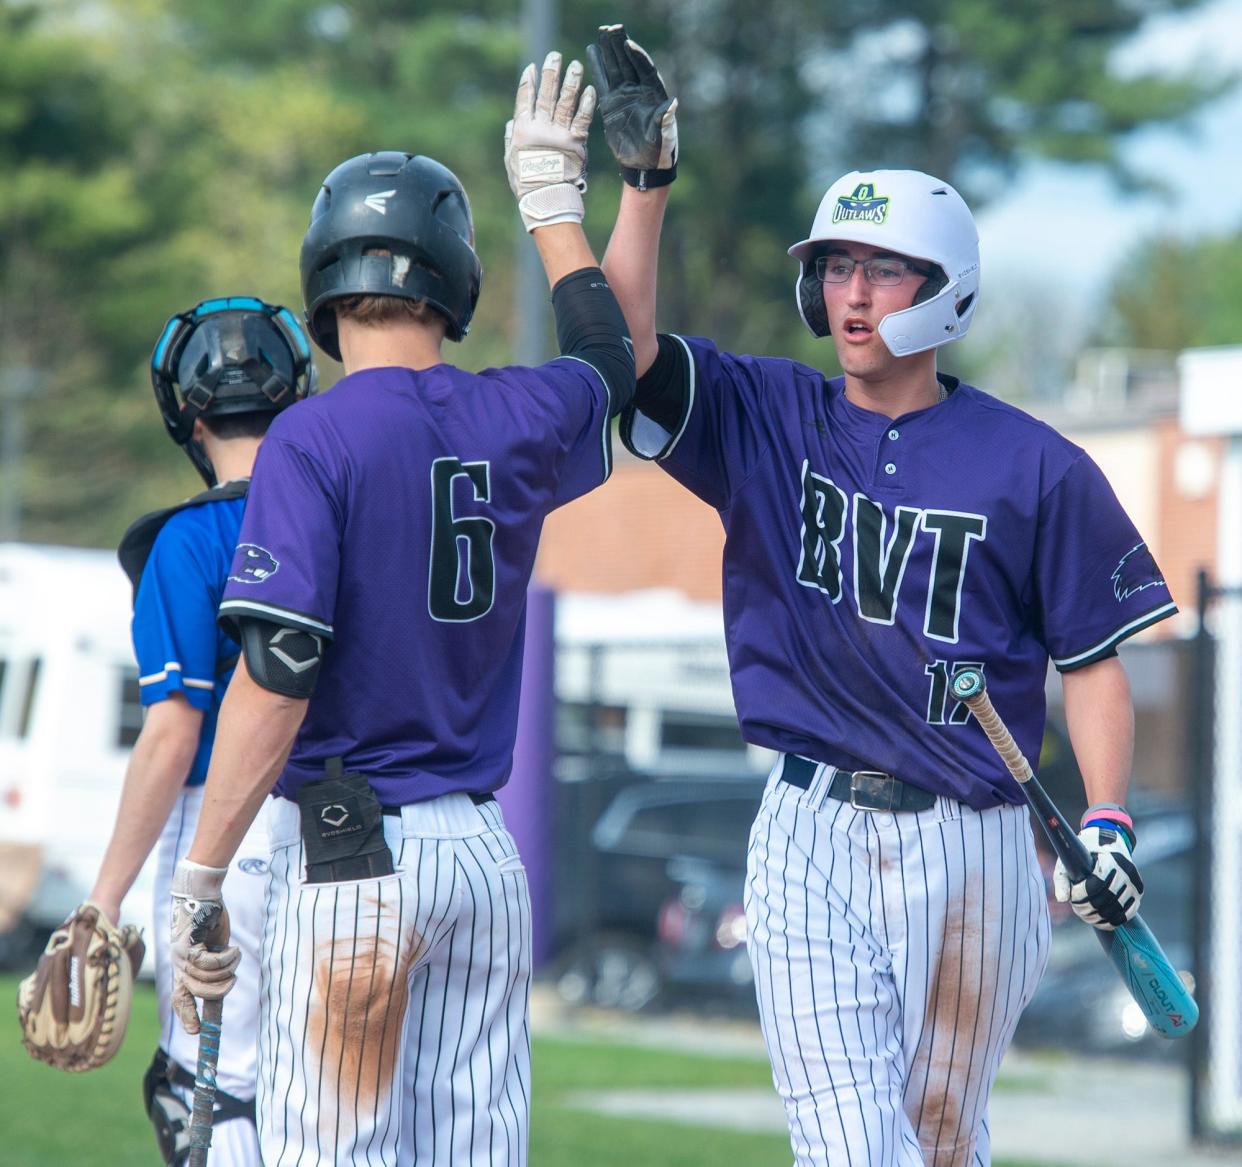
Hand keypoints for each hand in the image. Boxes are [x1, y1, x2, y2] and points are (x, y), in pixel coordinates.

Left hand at [169, 859, 240, 1033]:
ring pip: (206, 978)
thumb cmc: (209, 921)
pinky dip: (226, 958)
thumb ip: (214, 969)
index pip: (180, 998)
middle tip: (233, 979)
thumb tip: (221, 991)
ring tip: (234, 956)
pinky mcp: (186, 946)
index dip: (187, 1015)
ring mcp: (179, 956)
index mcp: (182, 968)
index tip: (196, 1032)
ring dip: (227, 969)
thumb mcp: (214, 949)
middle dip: (220, 990)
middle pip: (198, 992)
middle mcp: (177, 965)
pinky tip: (232, 949)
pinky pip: (209, 963)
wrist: (203, 895)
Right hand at [504, 51, 595, 232]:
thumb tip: (511, 123)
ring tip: (576, 66)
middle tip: (555, 56)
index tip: (532, 68)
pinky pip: (582, 119)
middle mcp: (540, 127)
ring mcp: (559, 133)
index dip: (528, 82)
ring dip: (571, 81)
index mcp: (523, 130)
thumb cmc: (526, 184)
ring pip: (565, 101)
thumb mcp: (511, 161)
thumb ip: (511, 139)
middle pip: (546, 94)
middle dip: (550, 73)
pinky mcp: (576, 142)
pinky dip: (586, 104)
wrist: (546, 199)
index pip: (525, 100)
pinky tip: (590, 90)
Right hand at [587, 24, 677, 188]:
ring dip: (608, 51)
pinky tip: (591, 51)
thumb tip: (672, 104)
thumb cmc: (658, 150)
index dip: (637, 56)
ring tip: (600, 33)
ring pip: (615, 67)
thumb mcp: (663, 135)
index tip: (628, 44)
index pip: (645, 69)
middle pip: (628, 62)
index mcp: (654, 93)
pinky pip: (603, 81)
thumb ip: (665, 119)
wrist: (644, 164)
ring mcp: (625, 94)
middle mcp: (639, 89)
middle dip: (620, 46)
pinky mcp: (611, 103)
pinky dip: (598, 66)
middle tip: (610, 29)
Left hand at [1053, 826, 1143, 930]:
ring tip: (1087, 917)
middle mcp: (1125, 870)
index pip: (1094, 885)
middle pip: (1106, 898)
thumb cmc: (1085, 850)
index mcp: (1108, 860)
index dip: (1081, 896)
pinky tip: (1103, 922)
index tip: (1073, 899)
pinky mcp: (1138, 890)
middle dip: (1089, 908)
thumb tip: (1062, 900)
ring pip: (1117, 907)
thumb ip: (1062, 878)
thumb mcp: (1070, 858)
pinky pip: (1129, 911)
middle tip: (1078, 911)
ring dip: (1101, 917)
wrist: (1109, 840)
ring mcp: (1134, 881)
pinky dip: (1115, 920)